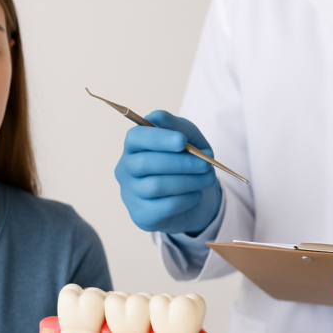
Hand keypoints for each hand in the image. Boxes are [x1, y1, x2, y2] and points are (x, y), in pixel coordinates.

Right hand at [115, 110, 220, 234]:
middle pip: (145, 164)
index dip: (158, 138)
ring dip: (188, 182)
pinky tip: (196, 194)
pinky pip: (164, 207)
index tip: (182, 141)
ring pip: (156, 186)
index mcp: (134, 146)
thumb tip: (158, 117)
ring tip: (207, 179)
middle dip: (180, 163)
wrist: (189, 196)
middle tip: (206, 164)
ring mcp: (130, 194)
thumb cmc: (184, 161)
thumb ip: (176, 126)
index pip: (136, 138)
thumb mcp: (188, 139)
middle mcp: (125, 169)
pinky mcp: (141, 215)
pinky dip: (186, 199)